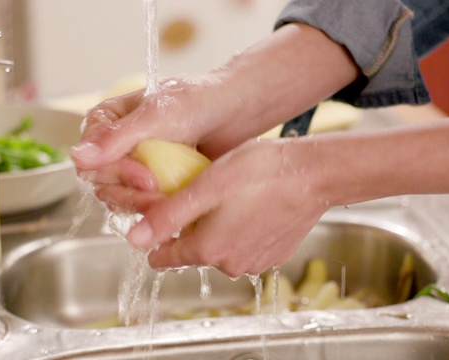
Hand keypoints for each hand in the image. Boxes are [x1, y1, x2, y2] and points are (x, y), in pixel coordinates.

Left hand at [125, 137, 329, 277]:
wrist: (314, 174)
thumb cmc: (259, 174)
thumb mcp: (203, 188)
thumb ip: (166, 216)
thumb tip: (135, 240)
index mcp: (206, 250)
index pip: (164, 258)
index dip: (157, 236)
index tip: (161, 214)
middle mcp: (229, 265)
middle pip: (194, 249)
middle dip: (192, 226)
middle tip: (204, 192)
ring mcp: (255, 262)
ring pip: (221, 246)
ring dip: (220, 226)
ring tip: (232, 195)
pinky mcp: (276, 254)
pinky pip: (247, 244)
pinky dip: (244, 228)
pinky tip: (253, 204)